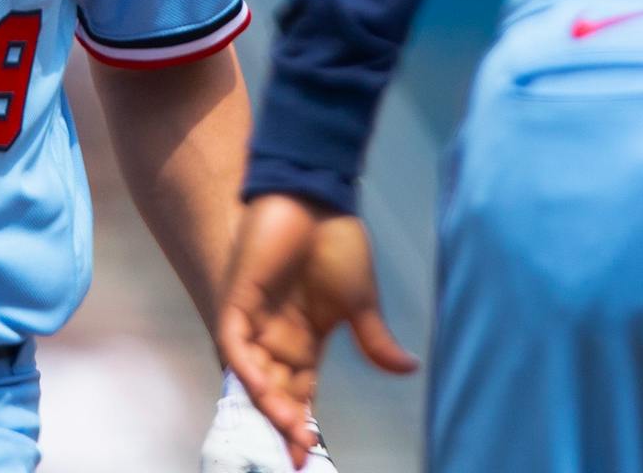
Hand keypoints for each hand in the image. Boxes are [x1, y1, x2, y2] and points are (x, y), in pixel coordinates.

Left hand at [217, 194, 417, 468]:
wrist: (319, 195)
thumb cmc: (336, 241)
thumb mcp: (360, 302)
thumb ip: (375, 341)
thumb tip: (408, 370)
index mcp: (302, 344)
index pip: (298, 396)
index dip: (302, 425)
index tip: (313, 456)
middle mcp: (274, 339)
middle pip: (273, 396)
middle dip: (284, 427)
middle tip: (300, 455)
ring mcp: (254, 321)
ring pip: (252, 379)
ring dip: (268, 406)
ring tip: (291, 431)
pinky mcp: (238, 299)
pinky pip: (235, 345)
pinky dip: (246, 370)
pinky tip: (266, 390)